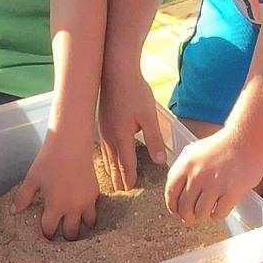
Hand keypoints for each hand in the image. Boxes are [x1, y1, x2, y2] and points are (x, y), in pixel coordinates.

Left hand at [12, 131, 99, 239]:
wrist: (71, 144)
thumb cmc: (49, 160)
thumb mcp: (32, 179)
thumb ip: (23, 197)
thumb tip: (14, 212)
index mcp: (55, 206)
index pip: (50, 229)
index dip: (46, 234)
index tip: (44, 236)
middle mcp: (73, 208)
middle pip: (71, 233)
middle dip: (64, 236)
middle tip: (60, 235)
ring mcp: (86, 202)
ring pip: (87, 225)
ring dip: (81, 226)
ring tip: (75, 225)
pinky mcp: (95, 194)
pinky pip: (93, 210)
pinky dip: (88, 213)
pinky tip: (82, 210)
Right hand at [98, 64, 167, 185]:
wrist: (115, 70)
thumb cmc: (133, 91)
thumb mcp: (148, 116)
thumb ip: (154, 140)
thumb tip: (159, 161)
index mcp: (121, 137)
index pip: (126, 165)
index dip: (130, 178)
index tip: (131, 190)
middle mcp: (110, 136)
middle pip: (114, 164)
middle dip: (118, 178)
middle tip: (120, 192)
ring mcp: (104, 129)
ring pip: (107, 156)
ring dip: (111, 169)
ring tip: (114, 179)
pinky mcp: (102, 121)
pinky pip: (105, 146)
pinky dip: (108, 157)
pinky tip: (110, 156)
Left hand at [165, 127, 262, 224]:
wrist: (247, 140)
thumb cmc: (223, 147)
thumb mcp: (195, 152)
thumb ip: (184, 170)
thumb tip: (176, 195)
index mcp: (186, 163)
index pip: (171, 192)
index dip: (172, 206)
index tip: (176, 212)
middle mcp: (198, 174)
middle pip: (185, 206)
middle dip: (188, 216)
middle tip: (192, 218)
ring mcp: (215, 183)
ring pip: (201, 213)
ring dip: (203, 216)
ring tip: (208, 212)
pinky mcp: (232, 191)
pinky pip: (219, 214)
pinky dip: (217, 216)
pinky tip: (219, 210)